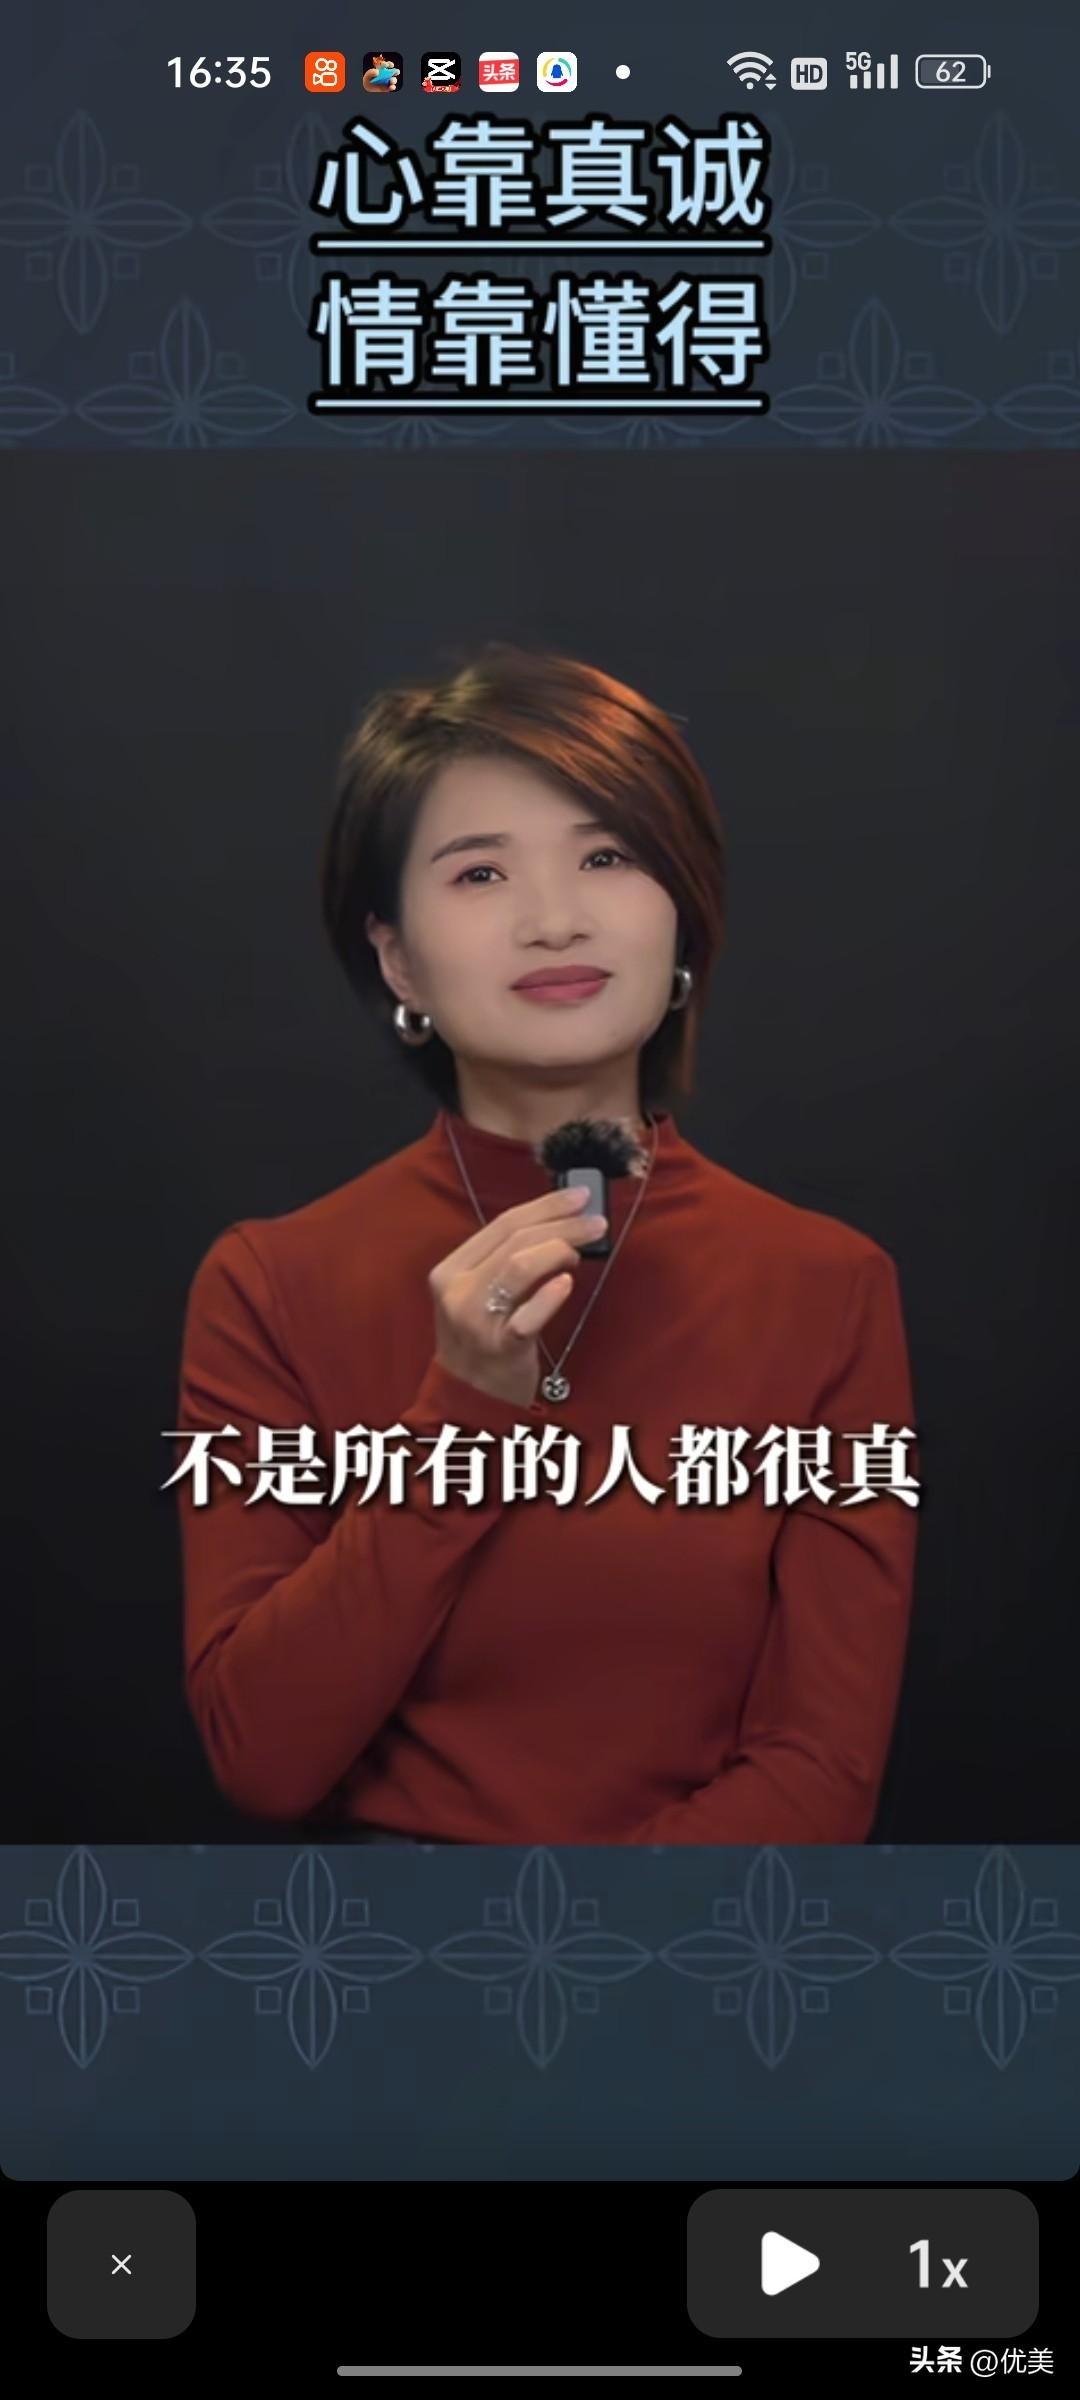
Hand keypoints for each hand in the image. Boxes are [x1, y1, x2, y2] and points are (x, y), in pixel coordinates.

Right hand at [429, 1184, 606, 1405]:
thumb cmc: (483, 1341)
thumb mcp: (478, 1295)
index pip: (501, 1224)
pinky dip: (548, 1297)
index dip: (545, 1205)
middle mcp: (458, 1292)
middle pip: (514, 1240)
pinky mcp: (500, 1349)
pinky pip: (526, 1318)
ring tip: (581, 1253)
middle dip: (562, 1224)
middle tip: (596, 1223)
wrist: (468, 1399)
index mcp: (450, 1271)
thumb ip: (506, 1261)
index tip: (579, 1197)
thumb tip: (559, 1226)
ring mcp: (476, 1322)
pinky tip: (567, 1284)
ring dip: (558, 1250)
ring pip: (518, 1266)